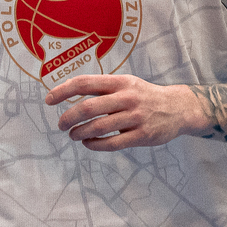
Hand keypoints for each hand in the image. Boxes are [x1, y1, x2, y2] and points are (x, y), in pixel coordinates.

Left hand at [46, 73, 200, 149]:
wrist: (178, 108)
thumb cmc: (145, 95)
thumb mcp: (126, 83)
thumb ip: (102, 88)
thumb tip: (69, 91)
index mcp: (120, 82)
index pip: (85, 83)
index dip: (63, 91)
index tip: (49, 100)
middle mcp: (127, 97)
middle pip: (88, 107)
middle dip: (68, 117)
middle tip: (60, 124)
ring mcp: (135, 117)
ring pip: (98, 127)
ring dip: (79, 133)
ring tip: (73, 135)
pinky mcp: (142, 135)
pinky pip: (112, 143)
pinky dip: (94, 145)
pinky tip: (88, 144)